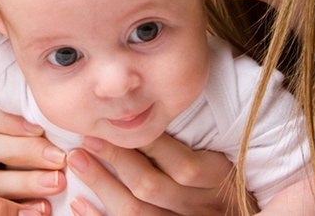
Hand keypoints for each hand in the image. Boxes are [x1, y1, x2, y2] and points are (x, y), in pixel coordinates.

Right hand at [0, 108, 67, 199]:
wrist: (3, 194)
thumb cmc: (16, 154)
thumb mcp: (13, 134)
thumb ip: (26, 125)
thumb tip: (56, 116)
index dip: (11, 122)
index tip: (41, 128)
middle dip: (26, 151)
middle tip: (59, 157)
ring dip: (27, 183)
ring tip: (56, 183)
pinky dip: (22, 209)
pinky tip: (44, 207)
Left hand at [67, 134, 237, 214]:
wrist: (236, 213)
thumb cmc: (225, 182)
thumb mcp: (223, 159)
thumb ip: (196, 140)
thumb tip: (153, 108)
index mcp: (219, 180)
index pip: (183, 165)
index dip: (149, 144)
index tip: (118, 123)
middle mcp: (201, 207)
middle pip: (152, 186)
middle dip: (117, 159)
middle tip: (88, 138)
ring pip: (136, 211)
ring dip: (102, 185)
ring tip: (78, 161)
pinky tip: (79, 202)